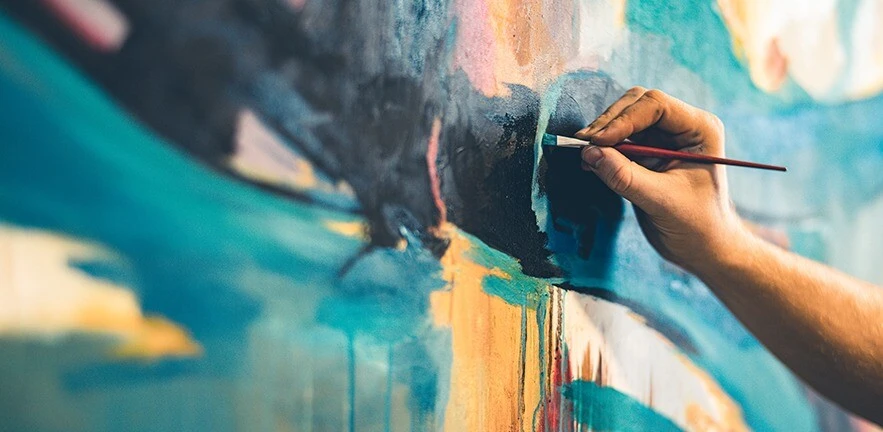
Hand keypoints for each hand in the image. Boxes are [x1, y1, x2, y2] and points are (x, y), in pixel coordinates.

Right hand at [576, 87, 749, 273]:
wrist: (703, 247)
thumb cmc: (696, 225)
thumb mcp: (661, 201)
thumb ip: (625, 176)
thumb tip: (590, 153)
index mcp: (699, 129)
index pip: (656, 106)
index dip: (623, 119)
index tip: (598, 141)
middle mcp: (682, 126)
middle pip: (637, 105)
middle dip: (609, 123)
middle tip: (584, 144)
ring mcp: (663, 138)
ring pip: (624, 119)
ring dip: (602, 134)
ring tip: (585, 154)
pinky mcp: (647, 153)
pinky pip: (619, 140)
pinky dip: (603, 148)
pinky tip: (591, 162)